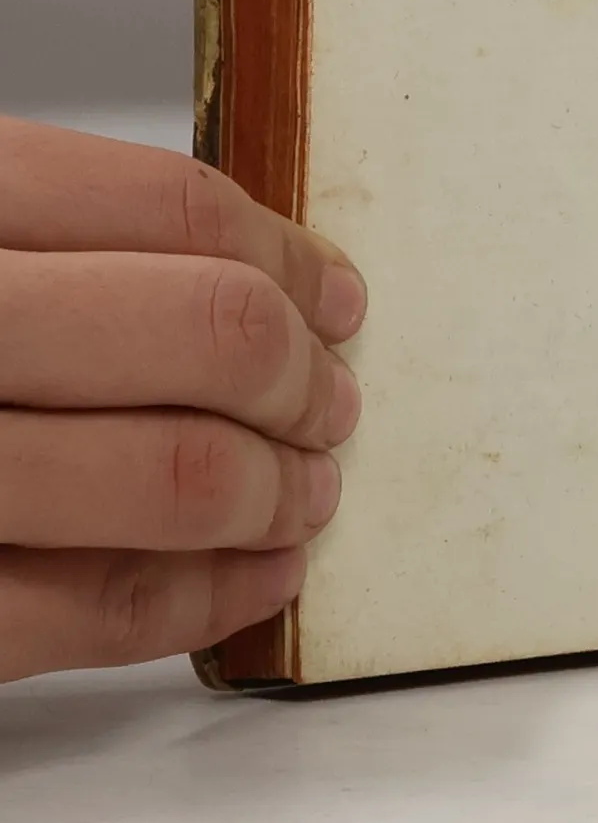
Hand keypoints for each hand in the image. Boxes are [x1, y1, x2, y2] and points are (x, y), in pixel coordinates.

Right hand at [0, 118, 365, 681]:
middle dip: (301, 378)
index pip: (173, 210)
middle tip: (327, 401)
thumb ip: (39, 238)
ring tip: (307, 490)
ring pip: (175, 477)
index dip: (286, 257)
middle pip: (207, 334)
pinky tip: (258, 576)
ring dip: (280, 491)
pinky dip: (209, 598)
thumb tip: (257, 282)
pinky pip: (93, 612)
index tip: (333, 296)